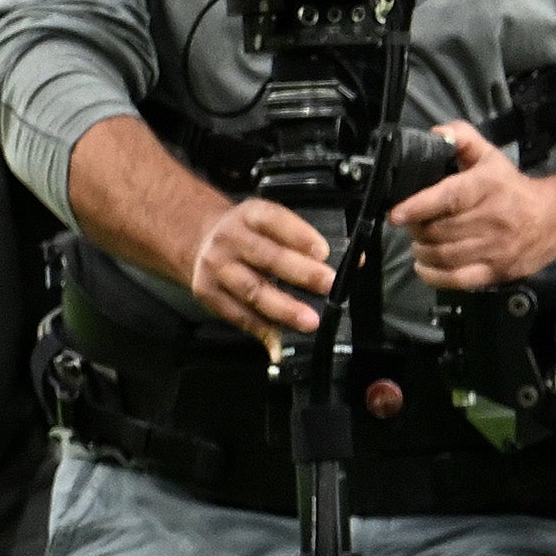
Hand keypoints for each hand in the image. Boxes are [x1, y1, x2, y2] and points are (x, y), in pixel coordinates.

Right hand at [187, 195, 339, 345]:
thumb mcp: (272, 224)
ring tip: (309, 321)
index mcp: (251, 215)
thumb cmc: (252, 234)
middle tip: (328, 285)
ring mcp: (217, 266)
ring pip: (252, 289)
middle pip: (267, 257)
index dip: (299, 235)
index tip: (323, 252)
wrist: (200, 239)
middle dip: (300, 273)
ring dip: (283, 308)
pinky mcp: (207, 291)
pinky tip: (279, 340)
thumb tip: (355, 261)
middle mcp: (230, 238)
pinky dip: (261, 328)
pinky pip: (237, 313)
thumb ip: (308, 241)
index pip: (275, 220)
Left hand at [383, 125, 555, 290]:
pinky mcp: (499, 271)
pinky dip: (434, 276)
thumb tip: (436, 134)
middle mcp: (494, 218)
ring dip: (422, 251)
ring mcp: (497, 248)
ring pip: (445, 255)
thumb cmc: (512, 188)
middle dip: (418, 230)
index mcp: (488, 187)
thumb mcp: (490, 156)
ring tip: (420, 243)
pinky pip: (458, 280)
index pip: (449, 198)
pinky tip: (424, 267)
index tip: (396, 215)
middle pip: (440, 231)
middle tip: (414, 225)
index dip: (418, 207)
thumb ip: (462, 139)